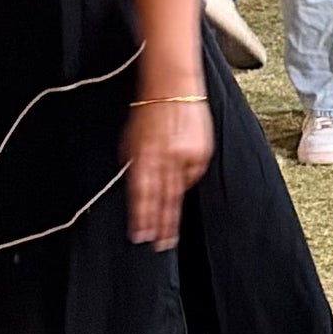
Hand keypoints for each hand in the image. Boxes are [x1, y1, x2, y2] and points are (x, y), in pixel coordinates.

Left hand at [123, 94, 213, 247]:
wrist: (173, 87)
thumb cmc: (148, 110)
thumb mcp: (131, 139)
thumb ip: (134, 165)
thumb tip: (136, 191)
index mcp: (144, 154)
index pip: (141, 193)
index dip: (141, 217)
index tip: (140, 236)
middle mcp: (165, 157)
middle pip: (162, 198)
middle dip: (159, 224)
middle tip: (159, 246)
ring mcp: (185, 155)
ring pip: (178, 192)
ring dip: (172, 215)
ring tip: (169, 236)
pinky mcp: (201, 152)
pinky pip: (191, 176)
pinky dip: (184, 184)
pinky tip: (179, 192)